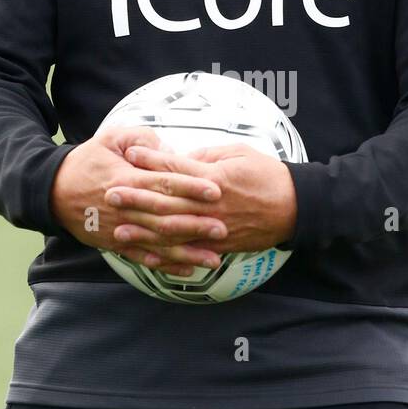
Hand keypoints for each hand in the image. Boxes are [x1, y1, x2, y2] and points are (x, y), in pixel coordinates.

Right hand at [49, 125, 229, 275]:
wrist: (52, 191)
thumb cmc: (87, 161)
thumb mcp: (111, 138)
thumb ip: (142, 140)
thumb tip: (169, 150)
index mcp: (127, 179)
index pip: (164, 182)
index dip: (190, 186)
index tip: (216, 190)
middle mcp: (126, 207)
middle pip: (165, 216)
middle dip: (195, 223)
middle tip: (223, 227)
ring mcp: (120, 228)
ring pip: (158, 243)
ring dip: (186, 252)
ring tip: (213, 260)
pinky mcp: (115, 243)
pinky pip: (143, 257)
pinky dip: (165, 265)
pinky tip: (187, 270)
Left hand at [105, 142, 297, 253]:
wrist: (296, 207)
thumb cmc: (267, 175)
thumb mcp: (238, 153)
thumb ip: (206, 157)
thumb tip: (180, 159)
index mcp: (215, 178)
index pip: (177, 168)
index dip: (151, 161)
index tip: (129, 154)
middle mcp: (211, 204)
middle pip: (168, 201)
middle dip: (137, 197)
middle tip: (111, 193)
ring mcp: (215, 228)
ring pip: (174, 230)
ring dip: (144, 230)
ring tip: (119, 229)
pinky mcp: (221, 245)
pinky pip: (190, 251)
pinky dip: (169, 255)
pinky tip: (149, 255)